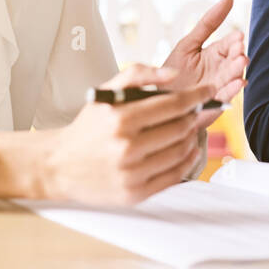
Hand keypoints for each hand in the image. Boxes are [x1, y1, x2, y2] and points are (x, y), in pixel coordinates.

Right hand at [43, 64, 217, 204]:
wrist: (58, 165)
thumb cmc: (86, 128)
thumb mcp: (105, 92)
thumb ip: (138, 75)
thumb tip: (173, 75)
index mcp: (120, 119)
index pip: (173, 104)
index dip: (197, 95)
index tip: (209, 90)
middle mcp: (127, 147)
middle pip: (180, 127)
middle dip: (196, 115)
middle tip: (202, 108)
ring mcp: (132, 173)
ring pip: (180, 151)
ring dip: (192, 137)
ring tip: (191, 127)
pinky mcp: (136, 194)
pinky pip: (174, 176)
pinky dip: (187, 161)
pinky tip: (187, 149)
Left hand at [162, 0, 248, 102]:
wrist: (159, 101)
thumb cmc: (173, 72)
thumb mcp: (188, 44)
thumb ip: (207, 24)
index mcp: (214, 55)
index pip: (228, 44)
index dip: (234, 40)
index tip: (238, 35)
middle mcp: (219, 71)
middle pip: (233, 60)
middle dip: (238, 54)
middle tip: (239, 48)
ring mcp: (218, 87)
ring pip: (232, 77)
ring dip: (238, 70)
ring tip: (242, 61)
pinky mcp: (214, 104)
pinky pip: (226, 96)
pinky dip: (233, 90)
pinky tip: (239, 83)